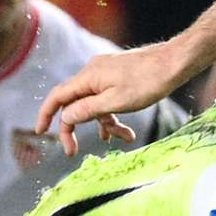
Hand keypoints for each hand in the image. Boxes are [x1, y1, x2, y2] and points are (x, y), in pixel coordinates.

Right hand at [39, 39, 196, 153]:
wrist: (174, 63)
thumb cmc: (148, 82)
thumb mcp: (116, 102)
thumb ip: (89, 110)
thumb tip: (66, 117)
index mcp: (88, 77)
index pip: (58, 97)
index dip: (46, 115)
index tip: (41, 132)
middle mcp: (92, 73)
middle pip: (74, 104)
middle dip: (75, 128)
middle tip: (73, 151)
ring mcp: (105, 74)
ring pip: (94, 105)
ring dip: (103, 124)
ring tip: (123, 138)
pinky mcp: (117, 78)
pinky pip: (107, 100)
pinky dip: (112, 116)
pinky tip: (124, 133)